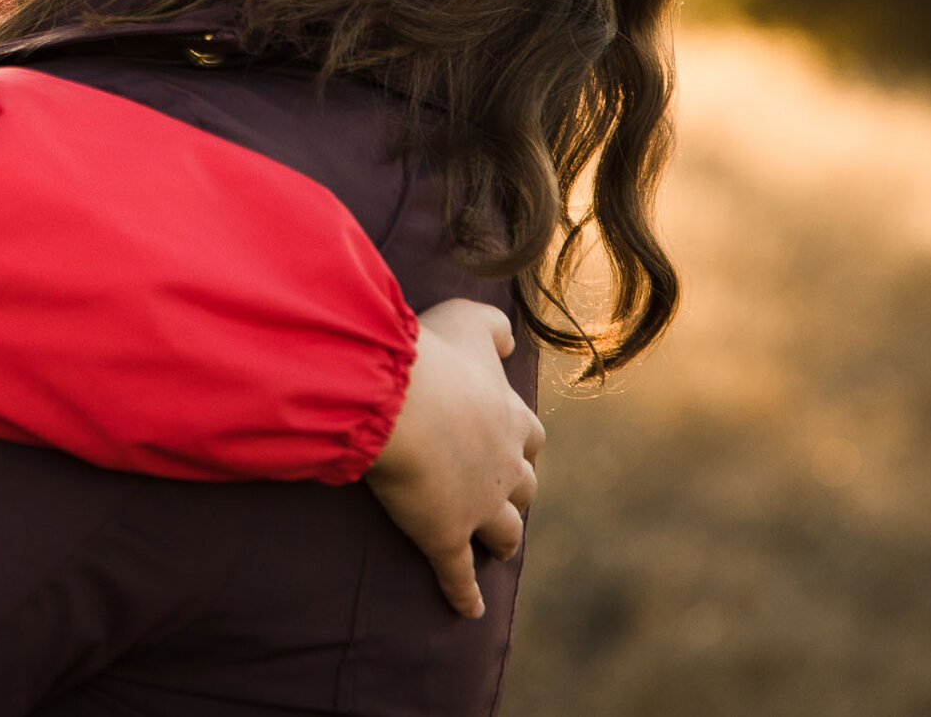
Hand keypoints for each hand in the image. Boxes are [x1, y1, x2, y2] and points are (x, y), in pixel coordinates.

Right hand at [362, 298, 543, 619]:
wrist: (399, 402)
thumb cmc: (431, 357)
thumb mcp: (467, 320)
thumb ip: (493, 327)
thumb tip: (509, 340)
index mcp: (511, 418)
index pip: (530, 436)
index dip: (521, 442)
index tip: (512, 446)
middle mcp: (506, 465)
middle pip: (525, 488)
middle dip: (517, 493)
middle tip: (503, 498)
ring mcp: (479, 506)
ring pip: (504, 533)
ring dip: (502, 540)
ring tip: (496, 549)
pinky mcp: (446, 536)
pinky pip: (458, 575)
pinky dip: (464, 594)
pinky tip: (468, 610)